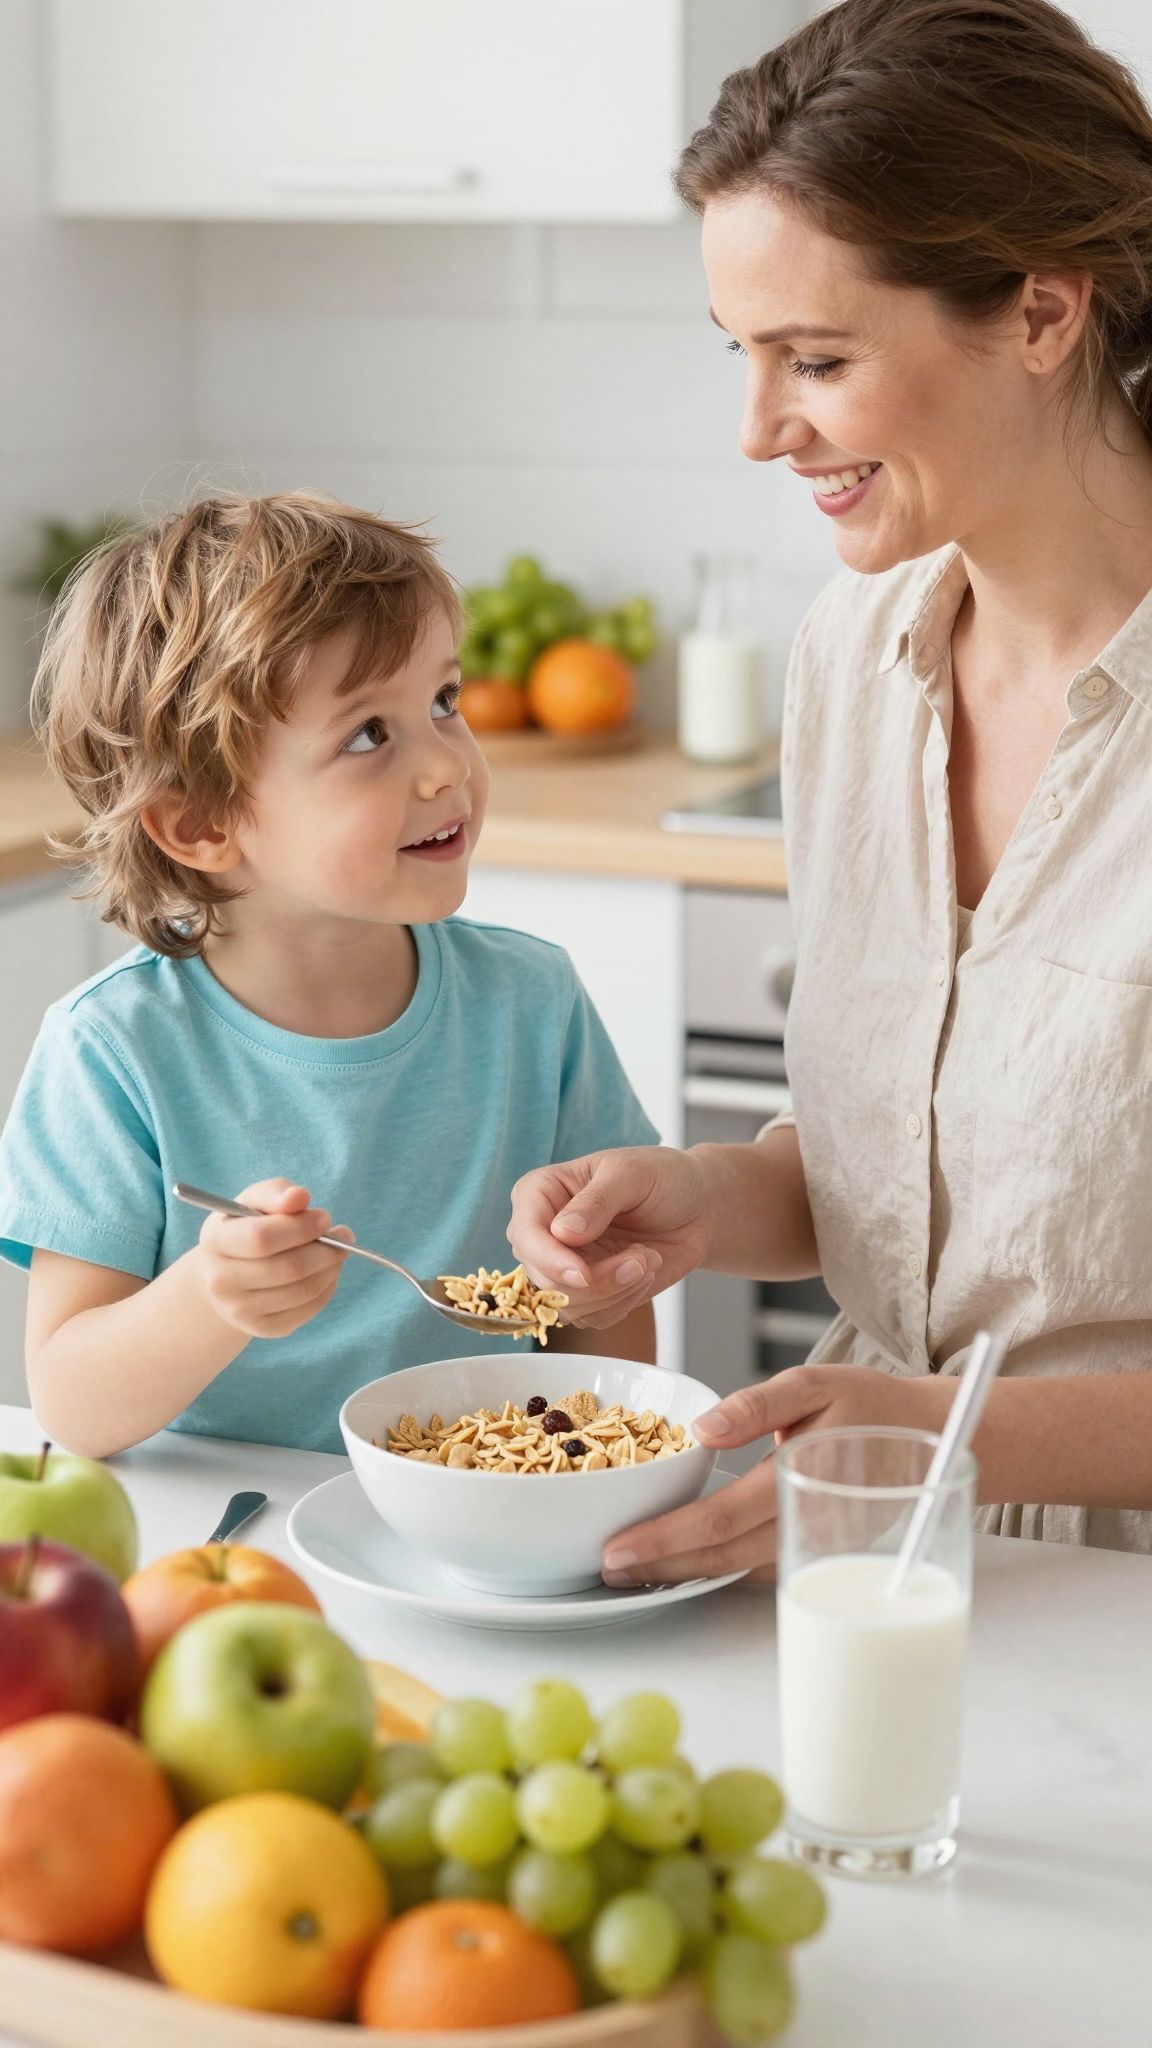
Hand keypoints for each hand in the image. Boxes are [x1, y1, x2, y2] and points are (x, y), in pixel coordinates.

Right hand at [196, 1178, 353, 1338]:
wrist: (226, 1274)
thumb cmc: (246, 1228)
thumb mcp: (255, 1201)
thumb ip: (276, 1193)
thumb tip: (299, 1197)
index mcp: (215, 1241)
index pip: (262, 1239)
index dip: (301, 1227)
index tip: (325, 1217)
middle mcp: (221, 1282)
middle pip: (288, 1268)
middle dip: (326, 1249)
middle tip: (344, 1235)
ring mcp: (240, 1310)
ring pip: (303, 1290)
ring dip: (331, 1267)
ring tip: (338, 1250)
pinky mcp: (263, 1328)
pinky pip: (308, 1309)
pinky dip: (327, 1287)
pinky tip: (327, 1271)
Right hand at [507, 1147, 714, 1329]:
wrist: (698, 1207)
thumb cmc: (662, 1177)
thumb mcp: (632, 1174)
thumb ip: (596, 1200)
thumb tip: (562, 1232)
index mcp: (540, 1192)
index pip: (525, 1234)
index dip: (550, 1260)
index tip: (584, 1273)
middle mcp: (544, 1232)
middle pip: (544, 1279)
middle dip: (597, 1282)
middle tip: (640, 1261)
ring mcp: (564, 1265)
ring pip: (568, 1306)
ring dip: (616, 1292)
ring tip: (647, 1260)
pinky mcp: (588, 1292)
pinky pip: (593, 1318)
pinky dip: (624, 1302)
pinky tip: (643, 1273)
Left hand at [600, 1365, 952, 1584]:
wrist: (934, 1436)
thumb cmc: (871, 1403)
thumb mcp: (816, 1380)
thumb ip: (759, 1405)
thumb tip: (704, 1431)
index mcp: (800, 1478)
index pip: (721, 1521)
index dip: (666, 1540)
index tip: (617, 1550)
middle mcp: (807, 1525)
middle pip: (721, 1558)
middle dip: (661, 1567)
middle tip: (606, 1571)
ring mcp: (815, 1547)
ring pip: (738, 1571)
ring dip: (685, 1574)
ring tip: (633, 1571)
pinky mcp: (818, 1551)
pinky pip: (758, 1568)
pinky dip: (718, 1570)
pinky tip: (685, 1563)